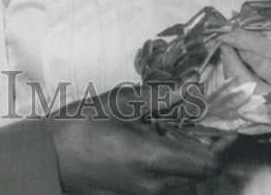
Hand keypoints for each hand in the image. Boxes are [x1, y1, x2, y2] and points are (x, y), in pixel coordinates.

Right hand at [48, 84, 235, 193]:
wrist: (46, 156)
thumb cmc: (78, 125)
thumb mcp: (118, 103)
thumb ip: (157, 97)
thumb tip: (189, 87)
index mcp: (153, 159)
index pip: (209, 162)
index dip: (223, 143)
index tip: (224, 120)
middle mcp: (154, 183)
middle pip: (199, 171)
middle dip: (205, 144)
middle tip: (198, 115)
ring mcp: (143, 191)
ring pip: (182, 176)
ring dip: (187, 152)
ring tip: (172, 122)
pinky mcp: (132, 192)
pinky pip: (164, 179)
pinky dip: (169, 159)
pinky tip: (152, 136)